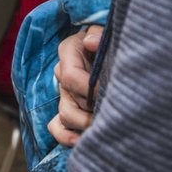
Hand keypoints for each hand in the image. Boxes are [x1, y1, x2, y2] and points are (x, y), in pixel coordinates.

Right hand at [49, 24, 103, 146]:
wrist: (112, 47)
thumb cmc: (110, 39)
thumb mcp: (106, 29)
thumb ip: (99, 34)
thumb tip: (91, 42)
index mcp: (69, 51)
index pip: (71, 77)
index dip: (92, 89)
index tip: (111, 94)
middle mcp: (63, 72)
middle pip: (70, 100)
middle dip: (93, 109)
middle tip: (114, 112)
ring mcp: (63, 92)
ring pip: (65, 115)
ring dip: (85, 124)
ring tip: (105, 126)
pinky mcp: (66, 108)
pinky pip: (56, 127)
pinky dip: (66, 137)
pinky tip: (81, 141)